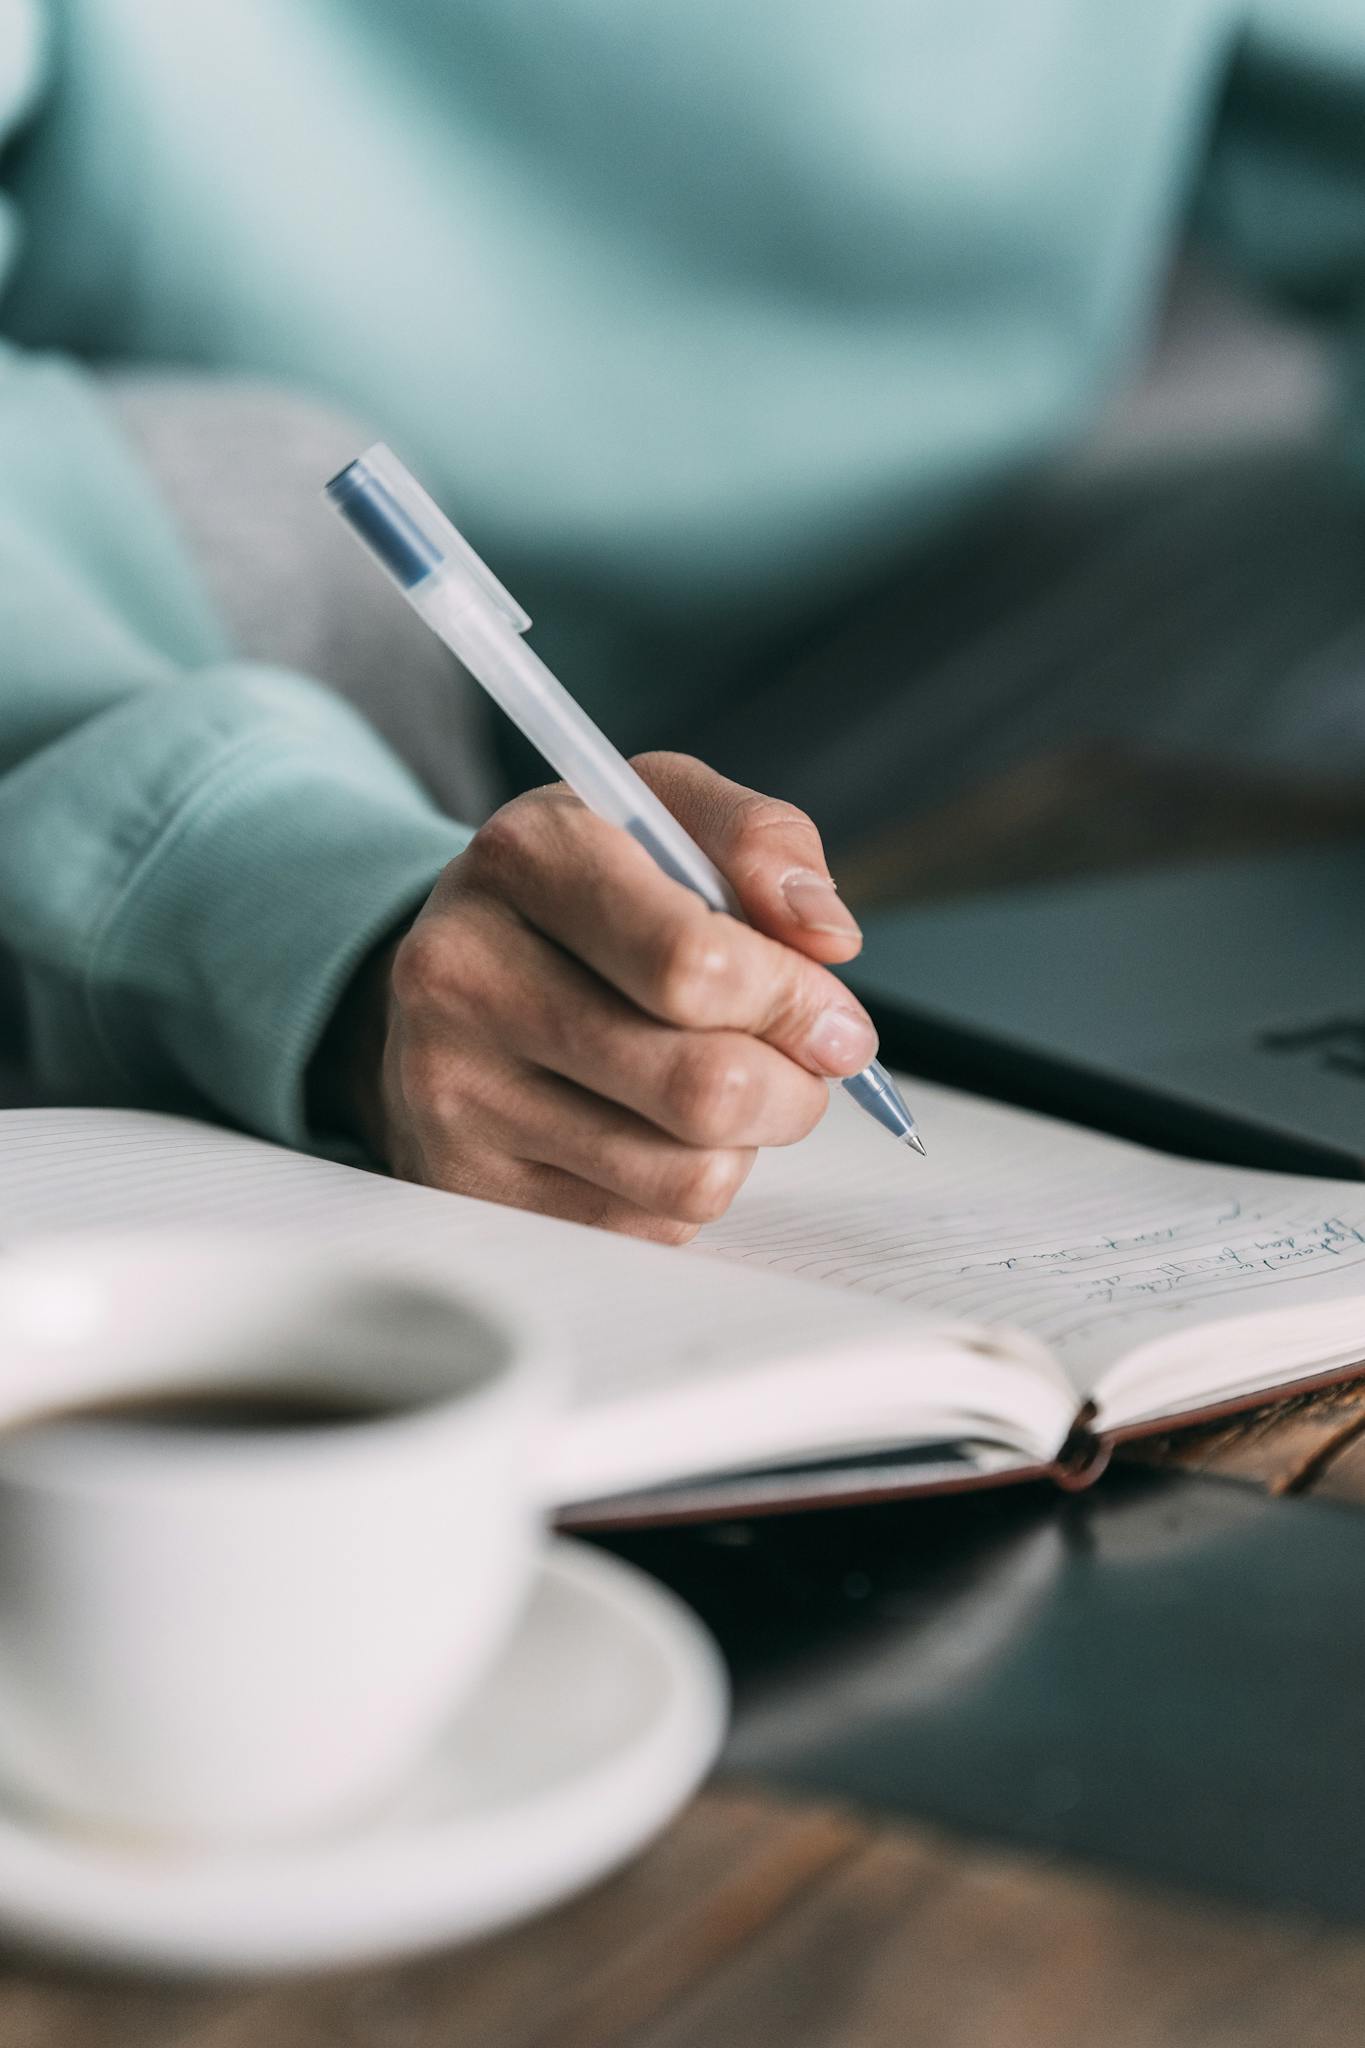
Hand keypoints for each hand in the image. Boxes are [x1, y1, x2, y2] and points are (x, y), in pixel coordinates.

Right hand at [317, 754, 878, 1241]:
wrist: (451, 975)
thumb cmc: (585, 893)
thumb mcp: (666, 814)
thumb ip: (762, 841)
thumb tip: (827, 936)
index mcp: (525, 858)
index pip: (692, 964)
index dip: (795, 1001)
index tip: (835, 1017)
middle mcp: (465, 974)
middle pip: (701, 1086)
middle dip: (792, 1087)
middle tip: (804, 1065)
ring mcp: (454, 1092)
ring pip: (687, 1175)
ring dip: (746, 1143)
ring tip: (721, 1090)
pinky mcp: (466, 1184)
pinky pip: (648, 1227)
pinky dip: (686, 1189)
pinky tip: (656, 1132)